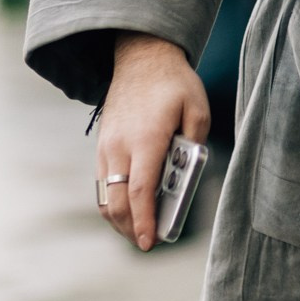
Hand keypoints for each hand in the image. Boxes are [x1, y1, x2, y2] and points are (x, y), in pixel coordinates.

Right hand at [97, 34, 210, 250]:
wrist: (140, 57)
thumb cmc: (173, 84)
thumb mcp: (197, 108)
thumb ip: (195, 142)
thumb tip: (187, 173)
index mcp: (146, 139)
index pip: (141, 190)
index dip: (144, 221)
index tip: (149, 243)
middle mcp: (120, 147)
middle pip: (118, 201)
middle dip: (131, 228)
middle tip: (149, 241)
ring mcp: (106, 147)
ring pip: (105, 196)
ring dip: (120, 219)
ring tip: (140, 230)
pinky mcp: (102, 146)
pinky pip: (102, 184)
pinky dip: (114, 201)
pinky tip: (131, 207)